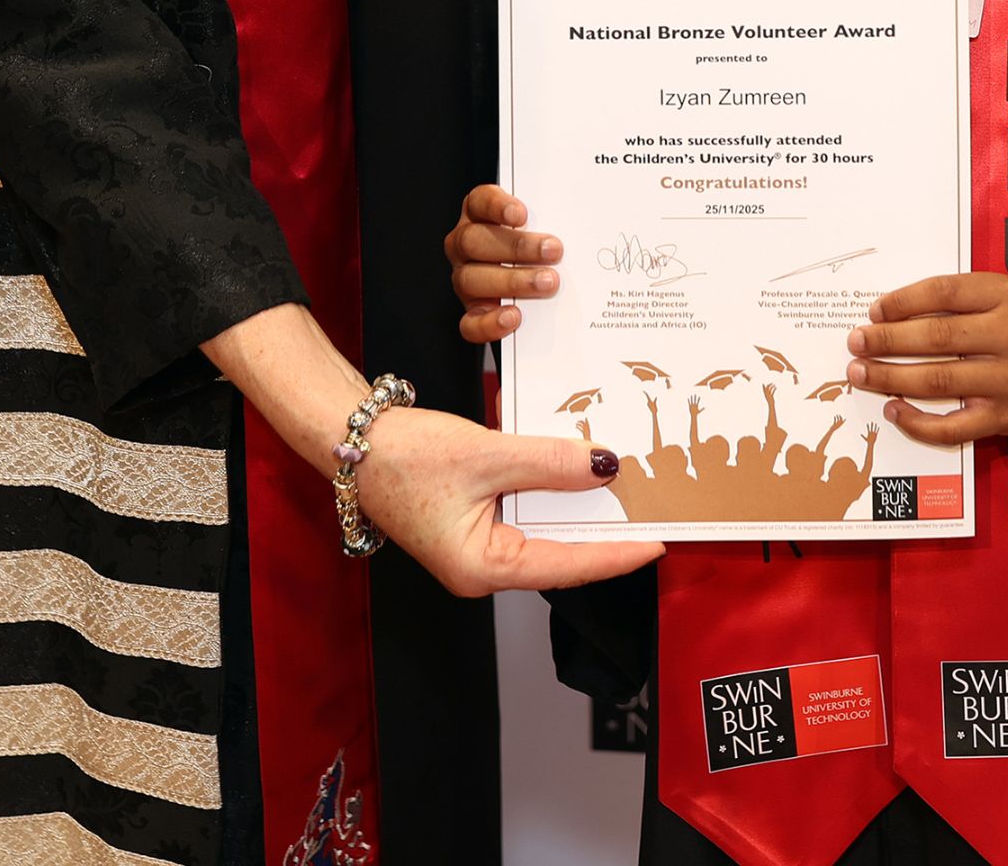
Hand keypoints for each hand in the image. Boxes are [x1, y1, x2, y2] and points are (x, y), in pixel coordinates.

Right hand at [354, 408, 661, 598]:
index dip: (615, 553)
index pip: (566, 566)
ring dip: (577, 510)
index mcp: (481, 568)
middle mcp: (481, 568)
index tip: (656, 543)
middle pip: (558, 553)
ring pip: (543, 532)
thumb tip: (603, 467)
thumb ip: (548, 463)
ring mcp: (476, 548)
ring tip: (624, 494)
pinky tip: (575, 474)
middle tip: (651, 513)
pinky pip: (524, 515)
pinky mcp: (473, 524)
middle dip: (603, 532)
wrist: (350, 439)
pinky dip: (551, 494)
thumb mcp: (486, 456)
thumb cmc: (401, 457)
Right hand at [446, 184, 559, 343]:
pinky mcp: (472, 312)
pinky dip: (490, 322)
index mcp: (480, 216)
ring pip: (471, 279)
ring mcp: (465, 279)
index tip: (522, 214)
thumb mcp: (549, 226)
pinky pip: (470, 322)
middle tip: (553, 251)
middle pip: (474, 240)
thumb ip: (557, 220)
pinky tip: (514, 317)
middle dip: (516, 246)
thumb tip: (594, 216)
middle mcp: (465, 245)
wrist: (541, 289)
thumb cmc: (544, 246)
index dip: (496, 205)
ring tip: (547, 282)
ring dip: (512, 281)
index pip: (478, 201)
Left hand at [844, 273, 1007, 443]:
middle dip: (887, 340)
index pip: (944, 293)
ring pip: (938, 381)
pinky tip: (893, 408)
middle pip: (937, 337)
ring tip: (861, 373)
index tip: (874, 311)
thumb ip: (952, 300)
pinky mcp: (1004, 418)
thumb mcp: (995, 296)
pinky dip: (917, 421)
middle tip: (856, 342)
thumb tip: (887, 316)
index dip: (903, 301)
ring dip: (890, 377)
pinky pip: (952, 427)